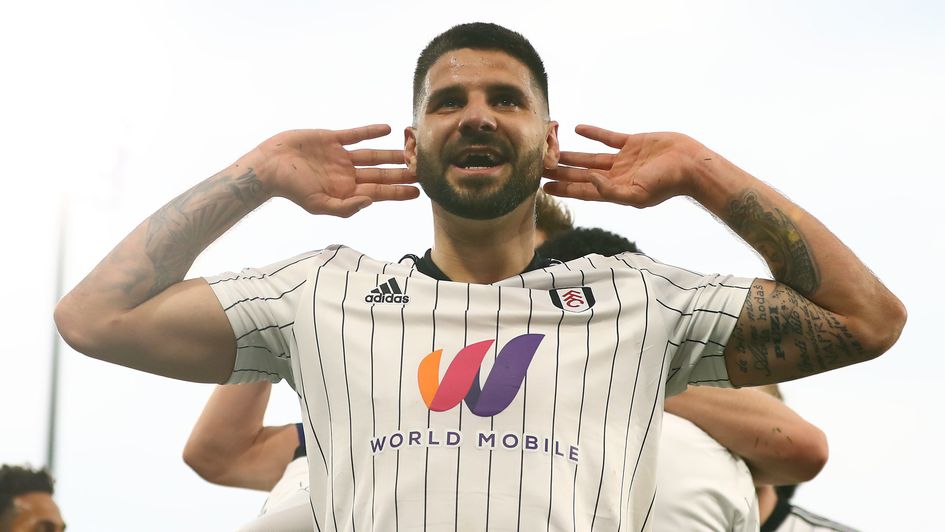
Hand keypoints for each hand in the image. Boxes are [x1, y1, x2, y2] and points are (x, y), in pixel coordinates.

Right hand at [251, 124, 418, 216]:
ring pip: (373, 155)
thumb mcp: (319, 205)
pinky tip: (388, 129)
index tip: (418, 192)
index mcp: (346, 192)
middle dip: (401, 173)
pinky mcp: (332, 139)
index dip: (398, 192)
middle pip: (381, 174)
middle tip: (423, 170)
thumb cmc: (292, 189)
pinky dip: (370, 132)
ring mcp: (340, 157)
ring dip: (391, 153)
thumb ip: (345, 207)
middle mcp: (347, 175)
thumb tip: (370, 203)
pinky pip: (356, 135)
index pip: (379, 193)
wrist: (269, 166)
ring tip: (411, 151)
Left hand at [543, 125, 702, 207]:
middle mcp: (616, 176)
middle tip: (540, 167)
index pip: (583, 191)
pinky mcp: (632, 143)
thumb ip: (610, 191)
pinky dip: (594, 133)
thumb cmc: (667, 183)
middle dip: (562, 171)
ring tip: (552, 150)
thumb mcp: (637, 194)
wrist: (690, 164)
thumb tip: (589, 180)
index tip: (544, 187)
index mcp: (615, 191)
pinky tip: (578, 128)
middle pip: (582, 173)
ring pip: (591, 156)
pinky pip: (608, 137)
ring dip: (572, 154)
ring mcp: (624, 160)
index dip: (564, 189)